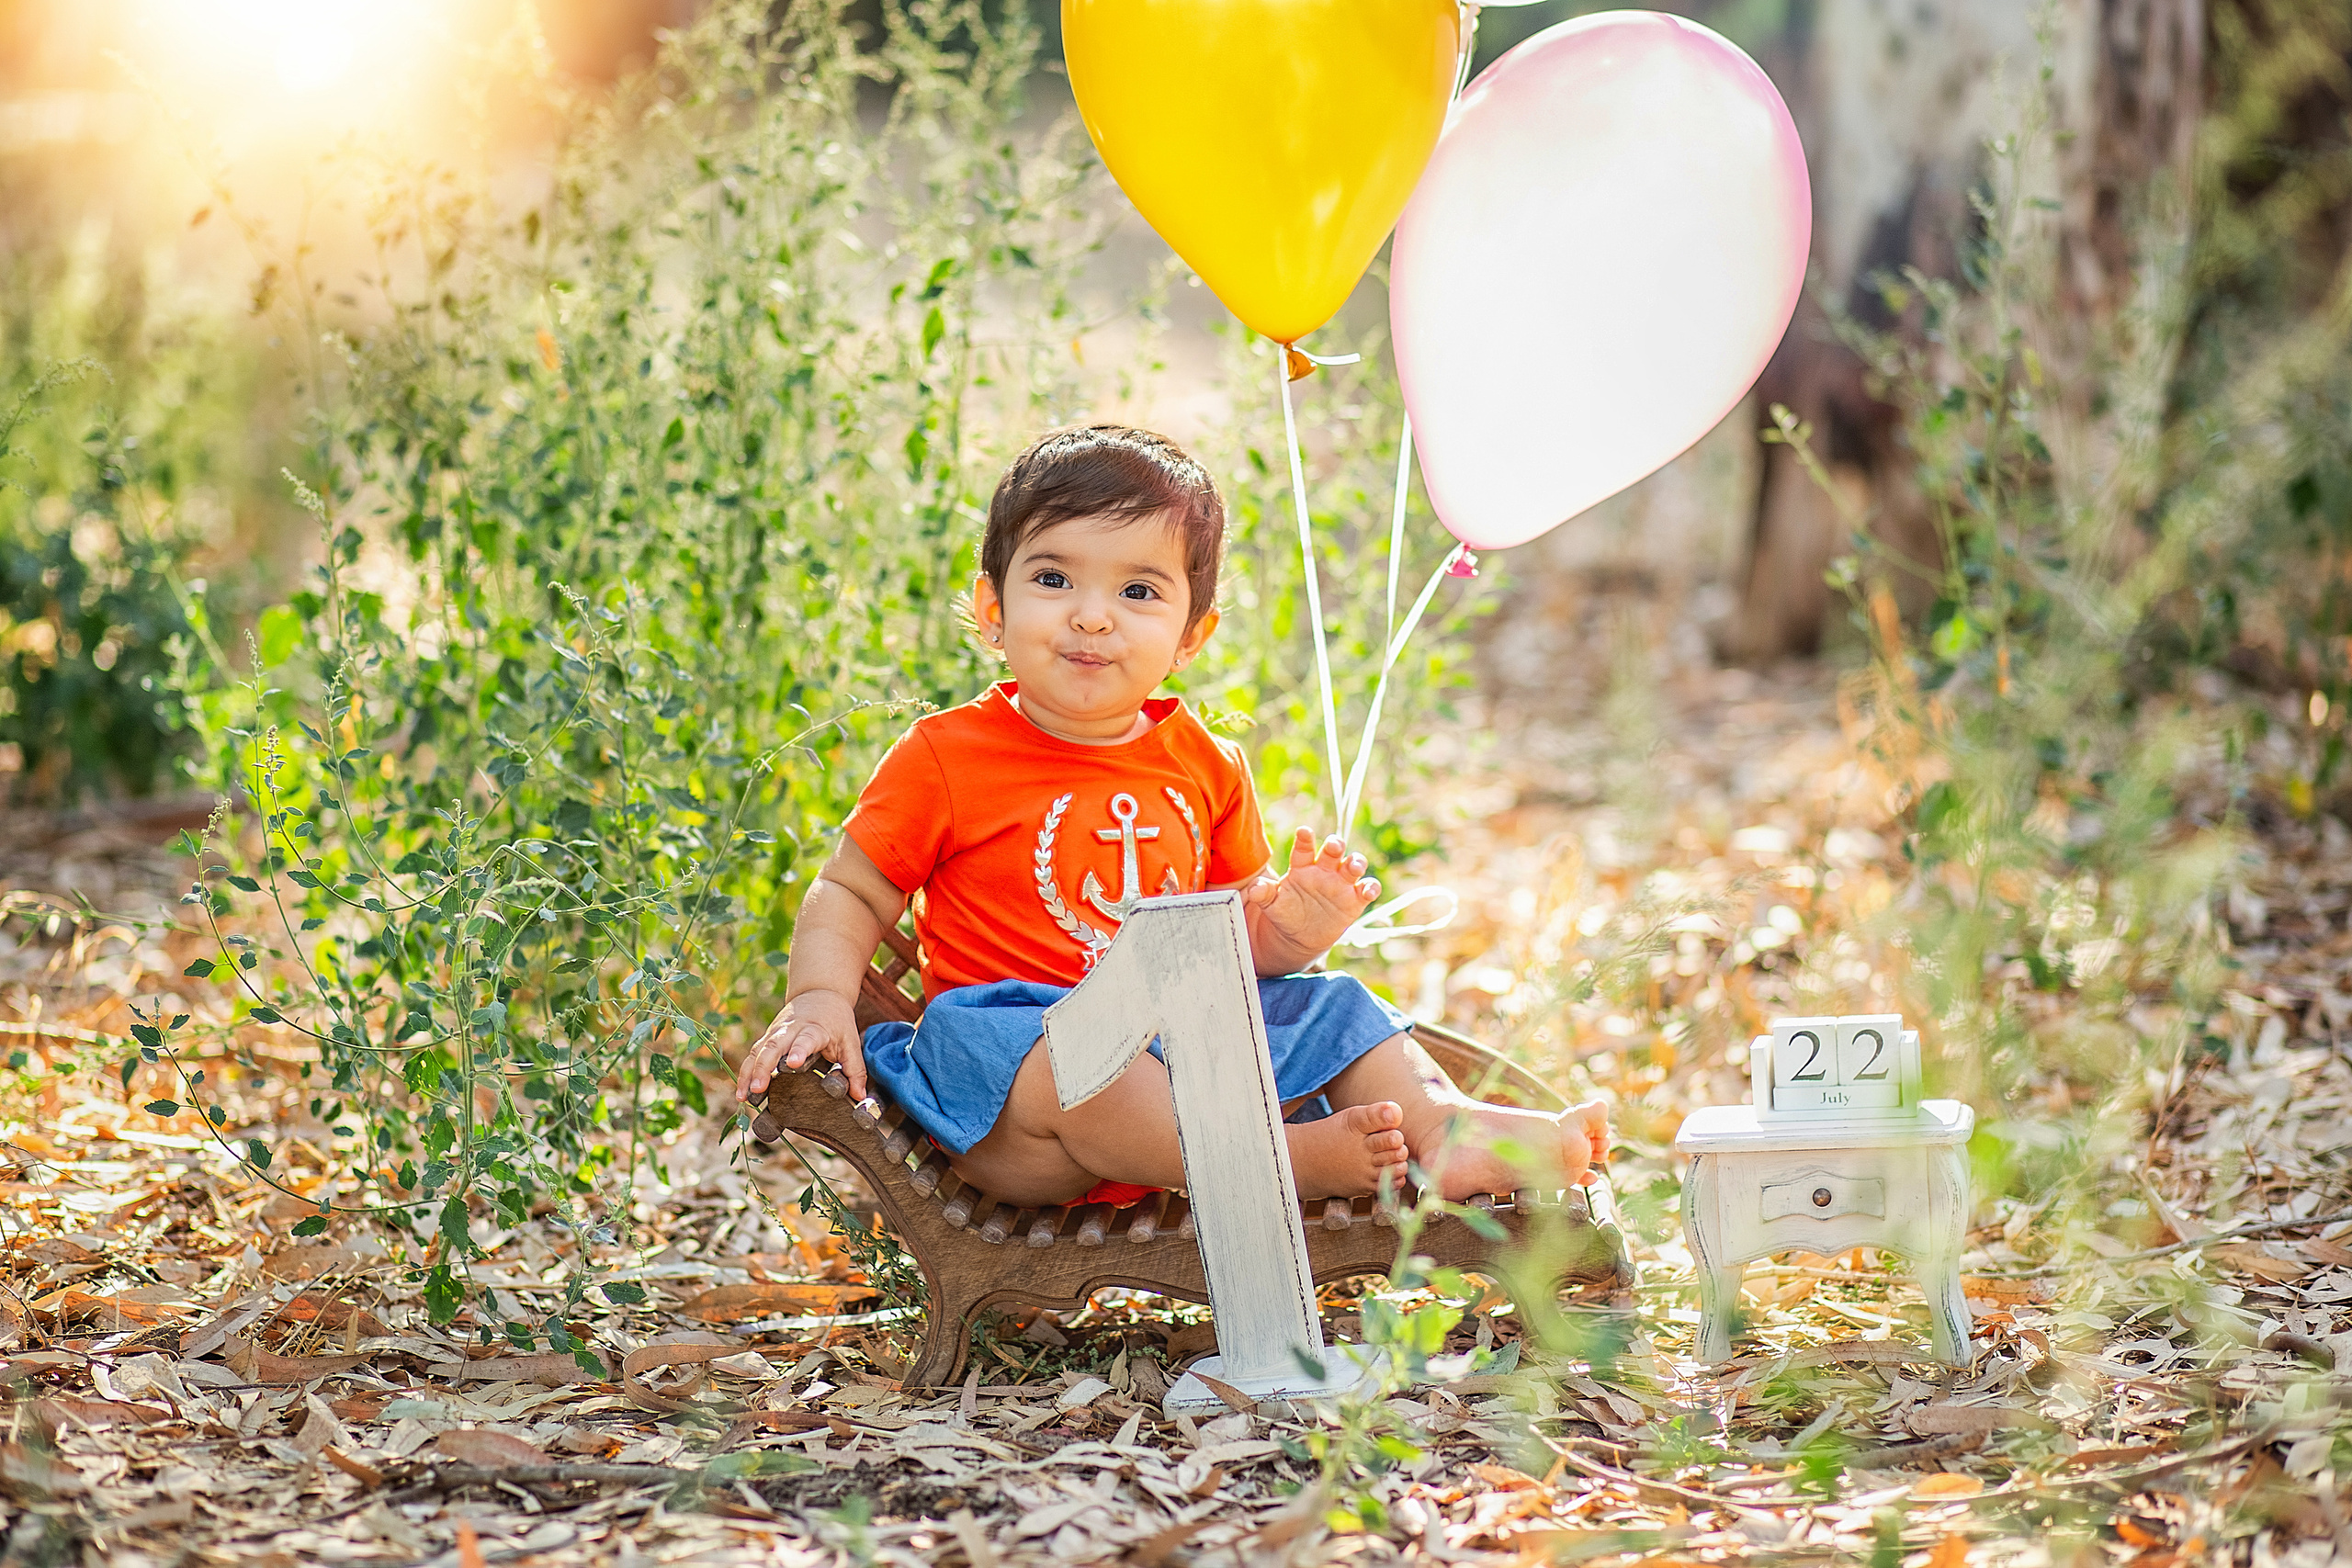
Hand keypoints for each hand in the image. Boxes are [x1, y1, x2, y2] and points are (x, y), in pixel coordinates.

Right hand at [737, 989, 865, 1103]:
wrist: (819, 993)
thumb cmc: (836, 1020)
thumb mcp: (850, 1041)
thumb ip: (855, 1069)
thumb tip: (859, 1097)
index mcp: (814, 1028)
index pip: (806, 1039)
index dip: (799, 1050)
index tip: (794, 1063)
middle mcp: (790, 1029)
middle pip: (774, 1045)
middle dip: (764, 1067)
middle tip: (758, 1088)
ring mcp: (775, 1033)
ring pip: (758, 1050)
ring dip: (749, 1073)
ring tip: (743, 1096)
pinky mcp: (767, 1038)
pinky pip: (753, 1055)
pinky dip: (745, 1072)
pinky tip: (740, 1092)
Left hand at [1241, 827, 1379, 964]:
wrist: (1299, 936)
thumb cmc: (1284, 912)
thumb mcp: (1271, 904)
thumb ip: (1263, 893)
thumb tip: (1254, 889)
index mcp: (1302, 866)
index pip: (1305, 847)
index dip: (1305, 838)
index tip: (1304, 831)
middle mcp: (1324, 870)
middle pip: (1333, 850)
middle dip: (1335, 845)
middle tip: (1334, 845)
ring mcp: (1341, 883)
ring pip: (1354, 865)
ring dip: (1356, 862)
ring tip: (1353, 866)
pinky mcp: (1355, 899)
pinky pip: (1367, 889)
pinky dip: (1371, 888)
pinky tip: (1368, 891)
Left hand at [1564, 1100, 1611, 1185]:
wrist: (1534, 1160)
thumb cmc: (1556, 1139)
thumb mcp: (1575, 1122)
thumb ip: (1591, 1113)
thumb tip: (1602, 1104)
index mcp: (1577, 1125)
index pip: (1596, 1124)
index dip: (1602, 1129)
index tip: (1599, 1133)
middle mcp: (1576, 1140)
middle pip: (1597, 1140)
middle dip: (1603, 1143)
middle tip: (1599, 1146)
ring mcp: (1573, 1158)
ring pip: (1593, 1156)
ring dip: (1600, 1156)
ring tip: (1598, 1157)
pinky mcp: (1569, 1174)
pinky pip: (1582, 1177)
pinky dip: (1589, 1178)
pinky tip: (1592, 1177)